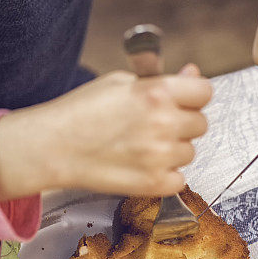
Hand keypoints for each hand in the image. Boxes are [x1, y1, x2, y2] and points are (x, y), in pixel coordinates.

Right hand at [0, 69, 210, 199]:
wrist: (53, 147)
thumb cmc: (80, 111)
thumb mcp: (120, 82)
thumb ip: (162, 80)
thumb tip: (193, 74)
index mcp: (157, 92)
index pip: (204, 92)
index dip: (192, 96)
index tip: (181, 101)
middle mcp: (163, 123)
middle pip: (200, 123)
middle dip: (181, 123)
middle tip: (153, 125)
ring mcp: (160, 157)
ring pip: (189, 152)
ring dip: (172, 150)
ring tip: (141, 146)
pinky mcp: (154, 184)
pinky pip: (179, 178)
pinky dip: (165, 175)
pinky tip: (142, 165)